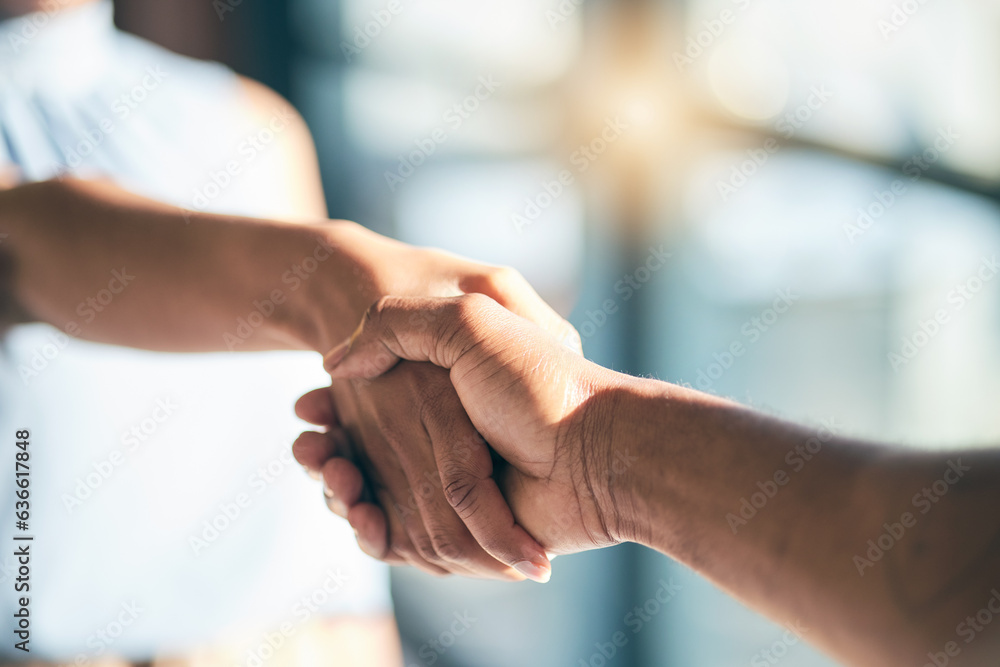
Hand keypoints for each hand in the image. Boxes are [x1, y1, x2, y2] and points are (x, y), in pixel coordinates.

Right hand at [297, 259, 580, 581]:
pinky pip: (402, 534)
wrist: (598, 454)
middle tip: (305, 447)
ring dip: (340, 485)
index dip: (332, 407)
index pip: (369, 402)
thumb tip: (336, 364)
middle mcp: (448, 437)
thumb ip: (397, 326)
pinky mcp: (462, 529)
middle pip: (366, 450)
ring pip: (376, 492)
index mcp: (445, 391)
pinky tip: (354, 508)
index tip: (306, 406)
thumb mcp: (468, 321)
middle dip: (327, 450)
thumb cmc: (540, 383)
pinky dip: (370, 525)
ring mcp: (455, 484)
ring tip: (322, 472)